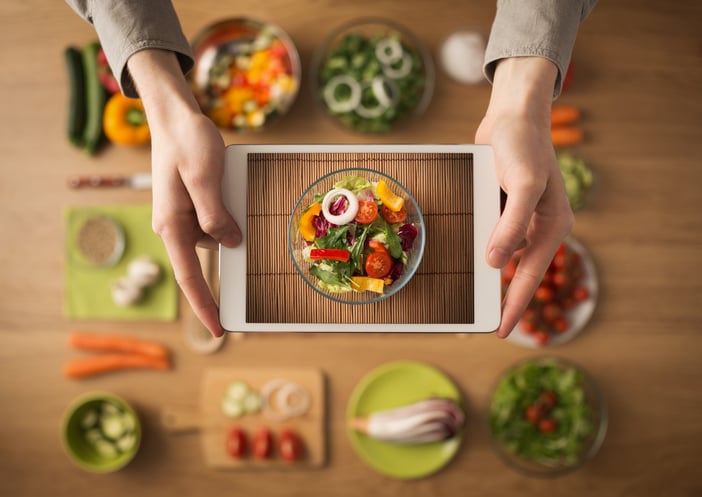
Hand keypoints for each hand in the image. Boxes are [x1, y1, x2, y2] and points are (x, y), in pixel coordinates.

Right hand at [128, 50, 241, 336]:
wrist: (175, 116)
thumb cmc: (187, 144)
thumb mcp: (204, 179)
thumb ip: (215, 215)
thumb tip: (230, 245)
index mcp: (172, 226)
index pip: (189, 277)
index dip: (205, 305)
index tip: (219, 329)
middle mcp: (175, 226)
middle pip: (207, 254)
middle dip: (228, 251)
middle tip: (243, 240)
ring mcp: (183, 215)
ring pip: (216, 234)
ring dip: (231, 224)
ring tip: (230, 185)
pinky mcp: (193, 203)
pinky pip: (215, 217)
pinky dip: (228, 211)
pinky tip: (230, 186)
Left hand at [475, 57, 573, 337]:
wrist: (511, 115)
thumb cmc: (523, 146)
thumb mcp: (522, 184)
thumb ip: (511, 224)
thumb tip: (496, 263)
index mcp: (550, 226)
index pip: (530, 275)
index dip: (514, 304)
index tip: (501, 331)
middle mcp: (536, 226)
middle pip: (518, 271)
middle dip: (502, 297)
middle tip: (483, 323)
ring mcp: (518, 217)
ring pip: (504, 255)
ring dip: (490, 275)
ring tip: (470, 299)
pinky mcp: (500, 206)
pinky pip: (491, 235)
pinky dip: (479, 249)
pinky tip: (464, 260)